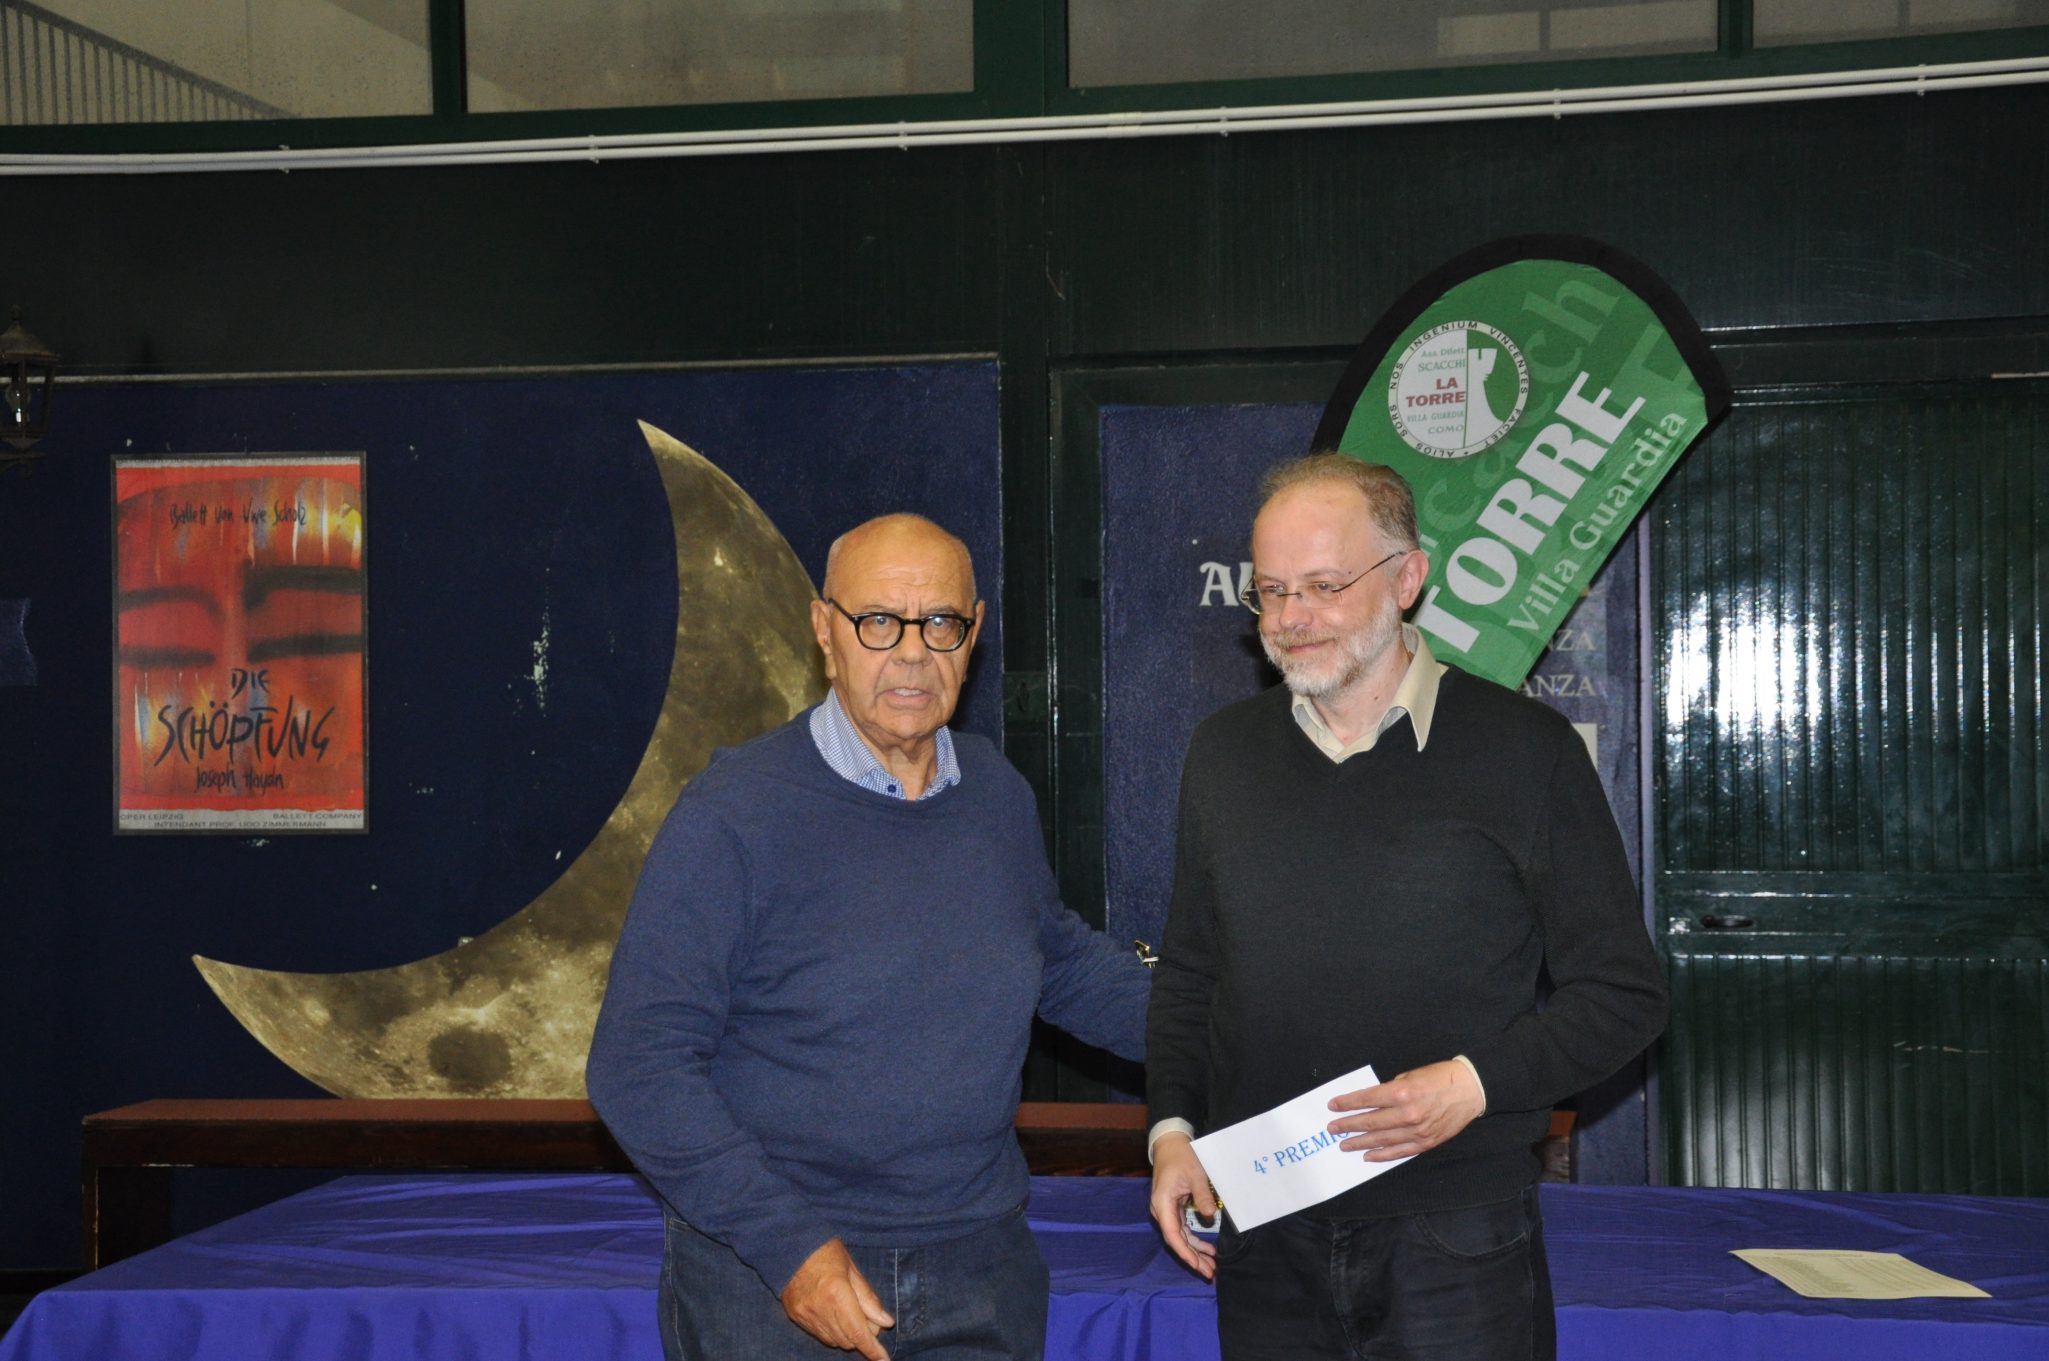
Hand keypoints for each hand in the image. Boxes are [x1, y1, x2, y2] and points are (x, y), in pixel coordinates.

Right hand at [781, 1238, 894, 1358]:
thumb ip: (869, 1298)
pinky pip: (819, 1335)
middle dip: (862, 1336)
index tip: (884, 1360)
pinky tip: (833, 1315)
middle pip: (847, 1340)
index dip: (873, 1350)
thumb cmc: (826, 1252)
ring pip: (833, 1341)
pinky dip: (831, 1331)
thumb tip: (887, 1323)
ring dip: (847, 1335)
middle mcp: (820, 1309)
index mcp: (837, 1293)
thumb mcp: (853, 1269)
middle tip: (868, 1319)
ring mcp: (805, 1315)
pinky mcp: (795, 1316)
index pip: (858, 1332)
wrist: (791, 1246)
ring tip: (849, 1313)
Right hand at [1148, 1133, 1218, 1279]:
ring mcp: (1166, 1211)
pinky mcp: (1172, 1209)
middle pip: (1176, 1240)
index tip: (1198, 1266)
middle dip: (1192, 1258)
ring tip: (1211, 1266)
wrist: (1169, 1145)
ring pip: (1179, 1237)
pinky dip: (1194, 1240)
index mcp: (1162, 1203)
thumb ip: (1202, 1195)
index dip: (1185, 1252)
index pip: (1172, 1235)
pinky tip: (1207, 1249)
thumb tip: (1210, 1217)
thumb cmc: (1181, 1157)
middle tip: (1210, 1273)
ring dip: (1194, 1252)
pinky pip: (1182, 1229)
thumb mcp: (1195, 1174)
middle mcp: (1161, 1211)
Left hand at [1326, 1059, 1484, 1160]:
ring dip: (1360, 1143)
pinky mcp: (1426, 1143)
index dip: (1347, 1103)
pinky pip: (1399, 1152)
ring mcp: (1417, 1131)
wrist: (1471, 1090)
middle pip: (1370, 1122)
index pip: (1366, 1100)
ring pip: (1381, 1140)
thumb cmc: (1440, 1077)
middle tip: (1333, 1128)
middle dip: (1348, 1125)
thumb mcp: (1410, 1075)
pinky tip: (1368, 1155)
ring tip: (1344, 1144)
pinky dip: (1382, 1155)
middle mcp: (1407, 1114)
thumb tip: (1372, 1102)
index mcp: (1401, 1093)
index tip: (1333, 1106)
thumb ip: (1391, 1090)